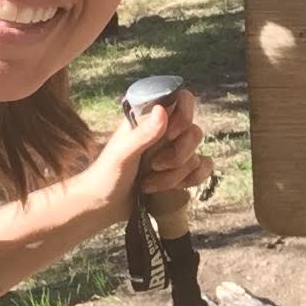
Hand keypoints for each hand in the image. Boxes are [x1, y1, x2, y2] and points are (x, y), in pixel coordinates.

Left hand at [87, 88, 213, 224]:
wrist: (102, 206)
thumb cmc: (105, 176)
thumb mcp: (121, 154)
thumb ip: (142, 134)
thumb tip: (162, 109)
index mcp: (149, 119)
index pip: (181, 99)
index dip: (183, 115)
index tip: (170, 134)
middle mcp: (165, 131)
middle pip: (194, 131)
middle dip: (178, 154)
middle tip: (154, 165)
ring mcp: (174, 151)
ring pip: (197, 155)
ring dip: (175, 175)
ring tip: (149, 184)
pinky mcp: (181, 170)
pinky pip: (203, 168)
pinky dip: (192, 180)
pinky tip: (172, 188)